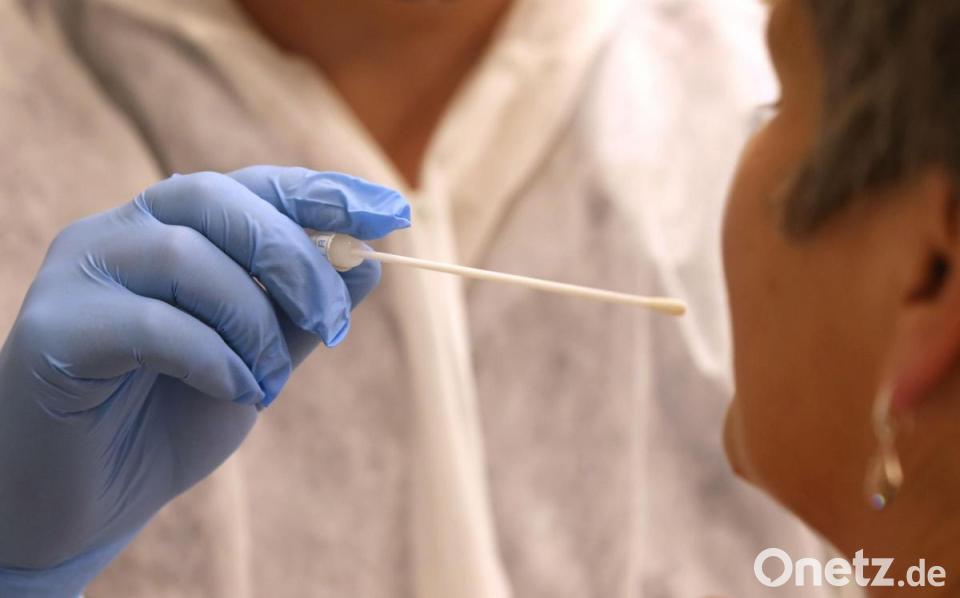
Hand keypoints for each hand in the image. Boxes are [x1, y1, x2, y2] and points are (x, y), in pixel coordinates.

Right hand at [0, 166, 409, 596]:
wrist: (85, 501)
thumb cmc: (169, 420)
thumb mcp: (258, 360)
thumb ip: (301, 314)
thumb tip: (366, 261)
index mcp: (171, 230)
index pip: (253, 185)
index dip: (324, 193)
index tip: (392, 214)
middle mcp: (119, 233)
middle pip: (215, 199)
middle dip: (294, 258)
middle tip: (335, 321)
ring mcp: (78, 274)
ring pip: (185, 254)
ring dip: (253, 320)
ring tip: (270, 381)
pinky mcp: (52, 330)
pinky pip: (150, 322)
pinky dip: (212, 356)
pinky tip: (236, 390)